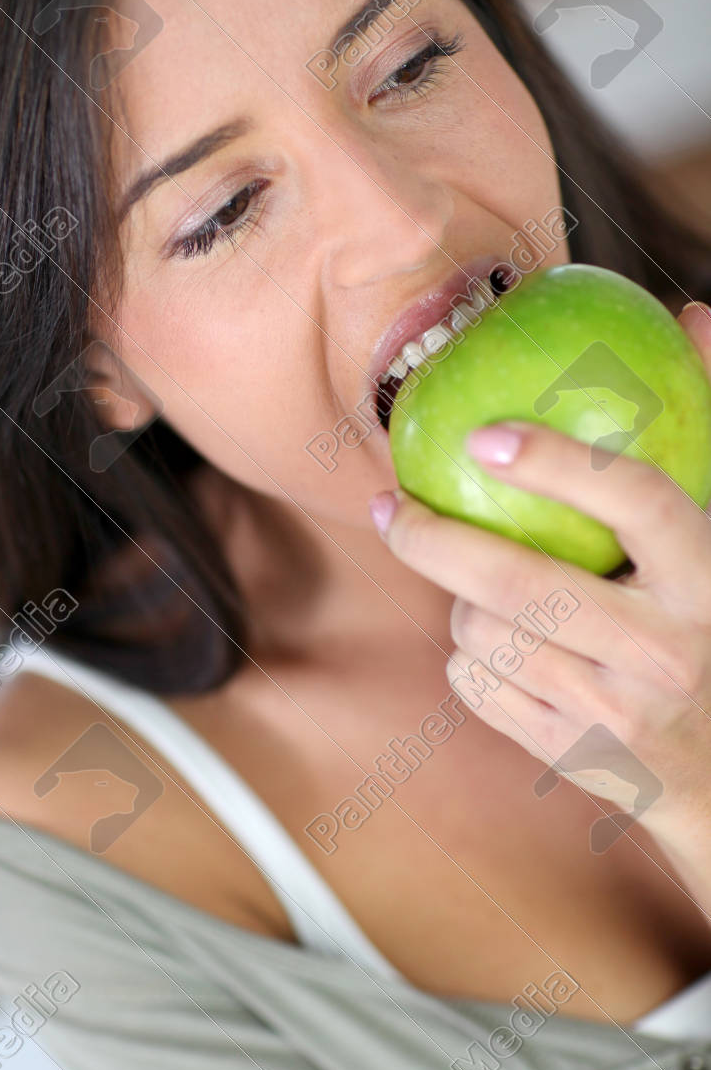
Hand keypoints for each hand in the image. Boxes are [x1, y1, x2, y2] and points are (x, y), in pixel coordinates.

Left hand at [369, 301, 710, 838]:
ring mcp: (614, 713)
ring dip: (459, 599)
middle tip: (388, 503)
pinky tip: (490, 640)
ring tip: (472, 581)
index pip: (636, 502)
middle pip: (519, 583)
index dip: (557, 462)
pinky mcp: (571, 756)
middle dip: (431, 538)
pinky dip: (466, 654)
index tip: (483, 433)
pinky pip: (476, 686)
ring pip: (485, 634)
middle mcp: (665, 651)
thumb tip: (695, 313)